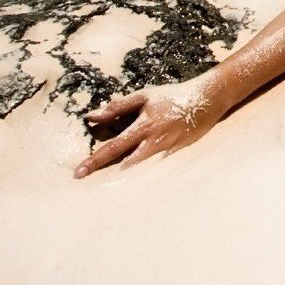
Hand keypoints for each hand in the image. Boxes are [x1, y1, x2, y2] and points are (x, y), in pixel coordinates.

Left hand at [73, 77, 223, 177]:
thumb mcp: (144, 97)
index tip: (78, 173)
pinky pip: (155, 171)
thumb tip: (92, 116)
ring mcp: (165, 152)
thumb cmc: (171, 96)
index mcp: (142, 127)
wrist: (206, 100)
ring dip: (122, 179)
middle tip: (84, 183)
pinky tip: (134, 186)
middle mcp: (152, 143)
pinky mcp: (176, 157)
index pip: (113, 147)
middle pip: (124, 164)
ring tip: (107, 188)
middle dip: (104, 174)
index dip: (95, 160)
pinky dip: (143, 178)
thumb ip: (118, 107)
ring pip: (140, 171)